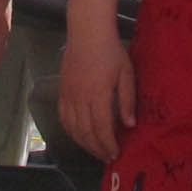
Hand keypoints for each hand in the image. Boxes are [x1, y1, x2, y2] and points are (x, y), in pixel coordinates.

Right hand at [58, 25, 136, 163]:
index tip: (116, 154)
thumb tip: (129, 125)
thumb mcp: (126, 74)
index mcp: (98, 95)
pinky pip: (63, 118)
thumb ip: (127, 101)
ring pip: (73, 128)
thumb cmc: (111, 51)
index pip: (102, 129)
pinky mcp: (62, 91)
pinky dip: (70, 131)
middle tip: (107, 157)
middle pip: (86, 133)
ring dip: (84, 143)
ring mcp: (68, 95)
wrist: (87, 32)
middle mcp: (80, 98)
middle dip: (97, 149)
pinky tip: (78, 136)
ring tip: (95, 150)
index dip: (108, 145)